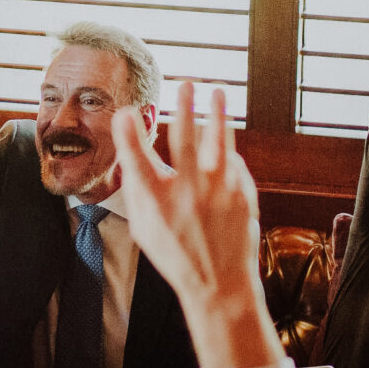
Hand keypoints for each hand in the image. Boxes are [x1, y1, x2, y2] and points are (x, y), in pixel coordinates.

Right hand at [109, 81, 278, 367]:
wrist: (218, 283)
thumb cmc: (173, 253)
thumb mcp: (142, 226)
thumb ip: (136, 189)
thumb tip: (130, 154)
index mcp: (156, 203)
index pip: (137, 161)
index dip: (129, 134)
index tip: (127, 112)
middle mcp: (187, 194)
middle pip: (185, 140)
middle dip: (184, 107)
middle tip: (185, 83)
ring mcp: (219, 193)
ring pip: (220, 142)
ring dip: (217, 114)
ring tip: (217, 92)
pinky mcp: (242, 194)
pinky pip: (234, 163)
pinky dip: (227, 151)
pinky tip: (223, 143)